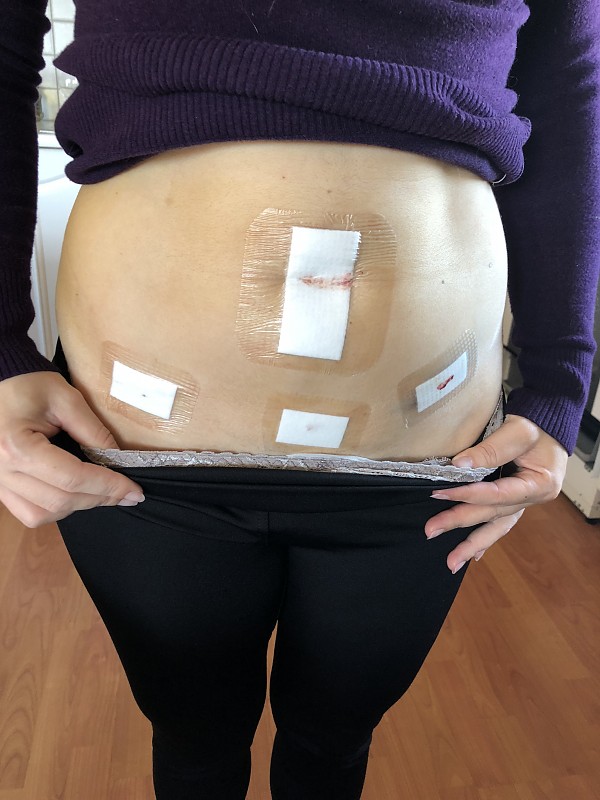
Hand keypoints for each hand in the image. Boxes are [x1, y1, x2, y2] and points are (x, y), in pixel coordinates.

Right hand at [0, 371, 144, 527]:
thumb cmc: (27, 384)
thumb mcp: (66, 399)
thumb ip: (93, 431)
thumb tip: (117, 460)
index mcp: (18, 446)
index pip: (73, 478)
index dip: (108, 486)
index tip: (134, 491)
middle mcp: (2, 470)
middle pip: (60, 500)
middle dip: (99, 498)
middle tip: (127, 494)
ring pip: (42, 514)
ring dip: (77, 507)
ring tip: (101, 492)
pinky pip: (28, 512)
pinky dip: (55, 510)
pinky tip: (74, 494)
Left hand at [424, 413, 568, 572]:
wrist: (548, 422)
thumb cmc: (537, 424)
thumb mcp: (518, 432)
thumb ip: (491, 449)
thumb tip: (459, 464)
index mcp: (539, 484)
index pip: (498, 494)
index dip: (468, 495)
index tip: (439, 494)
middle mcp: (533, 499)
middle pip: (492, 513)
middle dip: (460, 522)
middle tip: (431, 530)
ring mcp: (524, 502)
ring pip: (496, 526)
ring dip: (472, 544)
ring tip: (451, 563)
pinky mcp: (514, 500)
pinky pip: (499, 523)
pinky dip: (486, 539)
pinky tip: (473, 555)